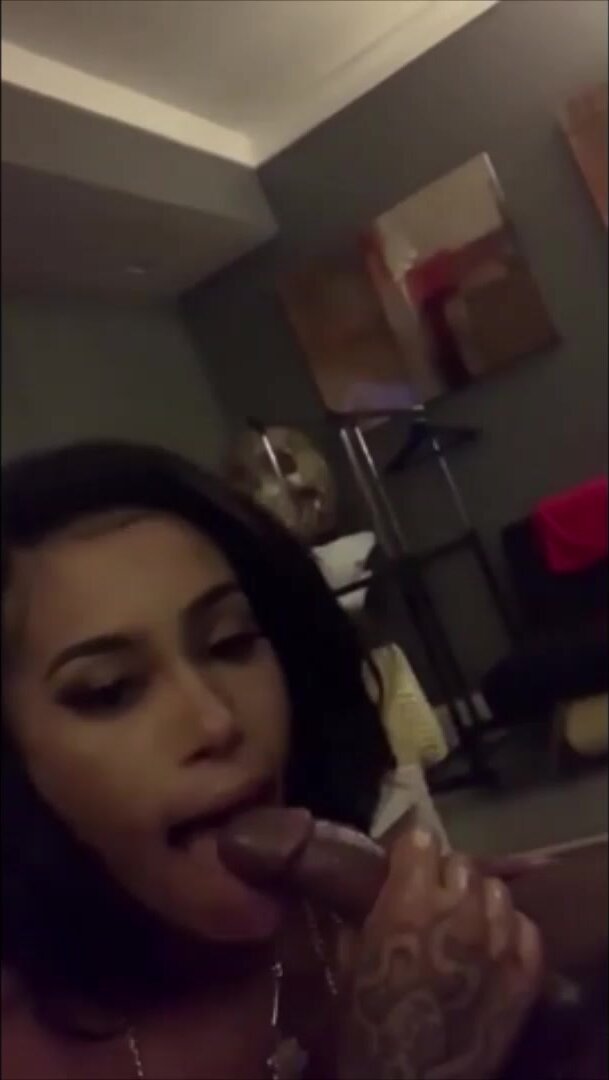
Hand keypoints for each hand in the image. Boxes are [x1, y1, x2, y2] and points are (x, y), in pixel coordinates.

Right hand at [338, 828, 542, 1079]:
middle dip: (445, 876)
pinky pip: (526, 928)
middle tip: (434, 899)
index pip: (422, 840)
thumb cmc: (369, 1024)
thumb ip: (364, 916)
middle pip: (462, 863)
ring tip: (467, 922)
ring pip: (497, 891)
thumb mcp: (350, 961)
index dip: (412, 853)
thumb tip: (368, 893)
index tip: (405, 867)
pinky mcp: (526, 972)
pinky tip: (493, 948)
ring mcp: (498, 941)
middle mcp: (459, 910)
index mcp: (410, 901)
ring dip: (478, 901)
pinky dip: (509, 932)